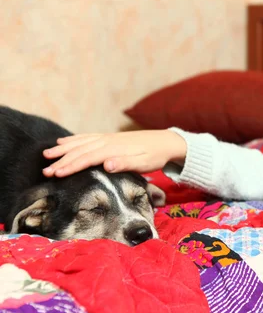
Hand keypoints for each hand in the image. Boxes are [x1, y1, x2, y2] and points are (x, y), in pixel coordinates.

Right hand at [42, 129, 186, 176]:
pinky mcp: (109, 138)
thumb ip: (125, 164)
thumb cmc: (155, 156)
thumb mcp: (144, 163)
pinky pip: (87, 137)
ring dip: (63, 149)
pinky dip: (73, 139)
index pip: (88, 158)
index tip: (56, 174)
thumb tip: (106, 165)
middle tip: (45, 171)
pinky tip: (64, 141)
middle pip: (80, 151)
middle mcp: (107, 141)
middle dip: (62, 161)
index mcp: (113, 149)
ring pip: (80, 142)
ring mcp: (107, 138)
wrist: (166, 142)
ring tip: (47, 155)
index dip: (71, 166)